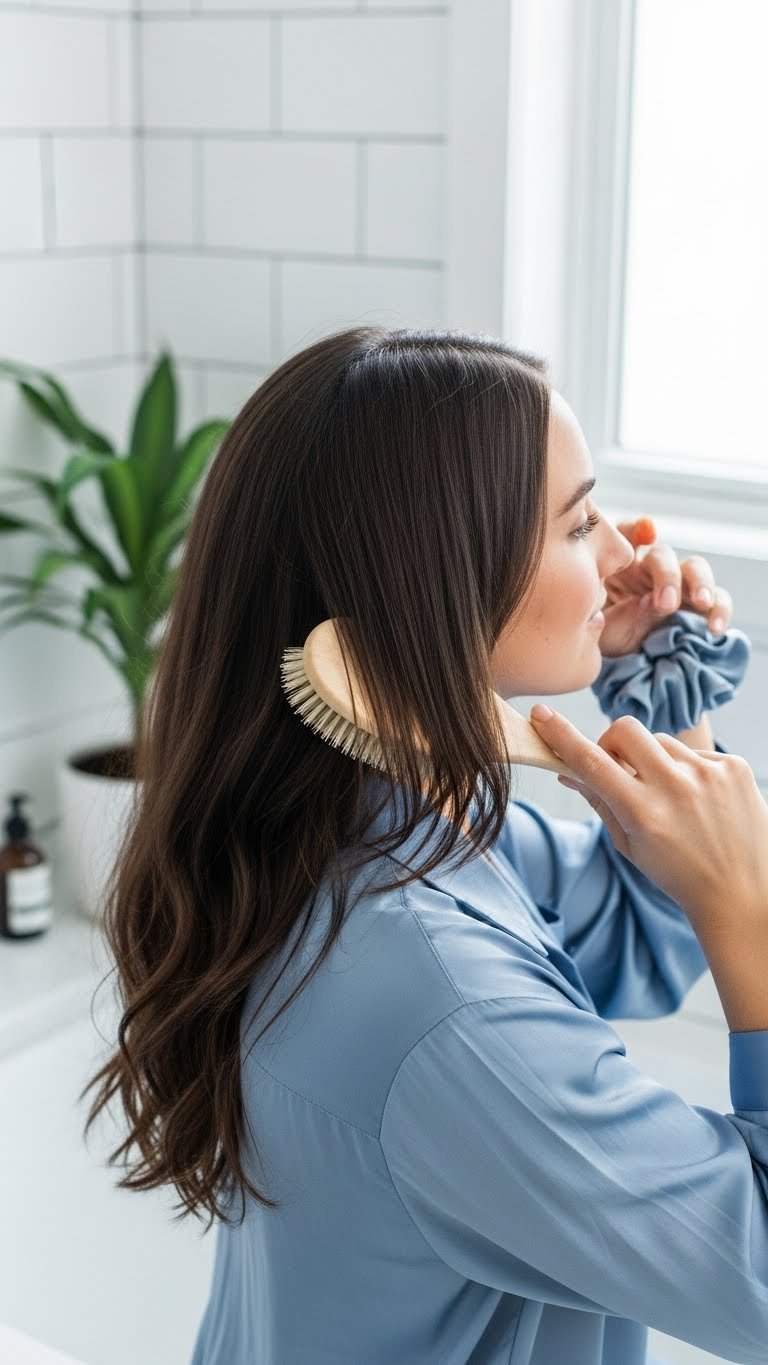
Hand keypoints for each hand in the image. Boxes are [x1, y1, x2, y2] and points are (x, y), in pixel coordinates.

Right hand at [530, 706, 767, 951]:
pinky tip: (699, 800)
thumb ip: (600, 802)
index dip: (562, 736)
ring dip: (655, 761)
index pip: (591, 762)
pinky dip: (689, 771)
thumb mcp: (630, 846)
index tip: (542, 715)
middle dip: (612, 741)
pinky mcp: (735, 767)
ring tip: (671, 798)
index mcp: (644, 813)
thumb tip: (567, 771)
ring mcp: (710, 774)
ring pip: (662, 742)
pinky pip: (695, 753)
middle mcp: (677, 788)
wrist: (742, 893)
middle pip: (626, 730)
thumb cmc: (679, 874)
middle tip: (617, 765)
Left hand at [599, 517, 733, 658]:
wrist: (625, 665)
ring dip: (700, 583)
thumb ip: (620, 616)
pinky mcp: (699, 607)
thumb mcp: (603, 633)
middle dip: (668, 575)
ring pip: (695, 568)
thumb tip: (647, 602)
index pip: (625, 538)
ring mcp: (678, 586)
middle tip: (666, 603)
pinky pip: (718, 599)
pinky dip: (720, 610)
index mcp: (620, 568)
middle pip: (663, 555)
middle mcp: (650, 571)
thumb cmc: (607, 642)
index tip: (646, 535)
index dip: (635, 530)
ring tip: (701, 604)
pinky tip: (714, 629)